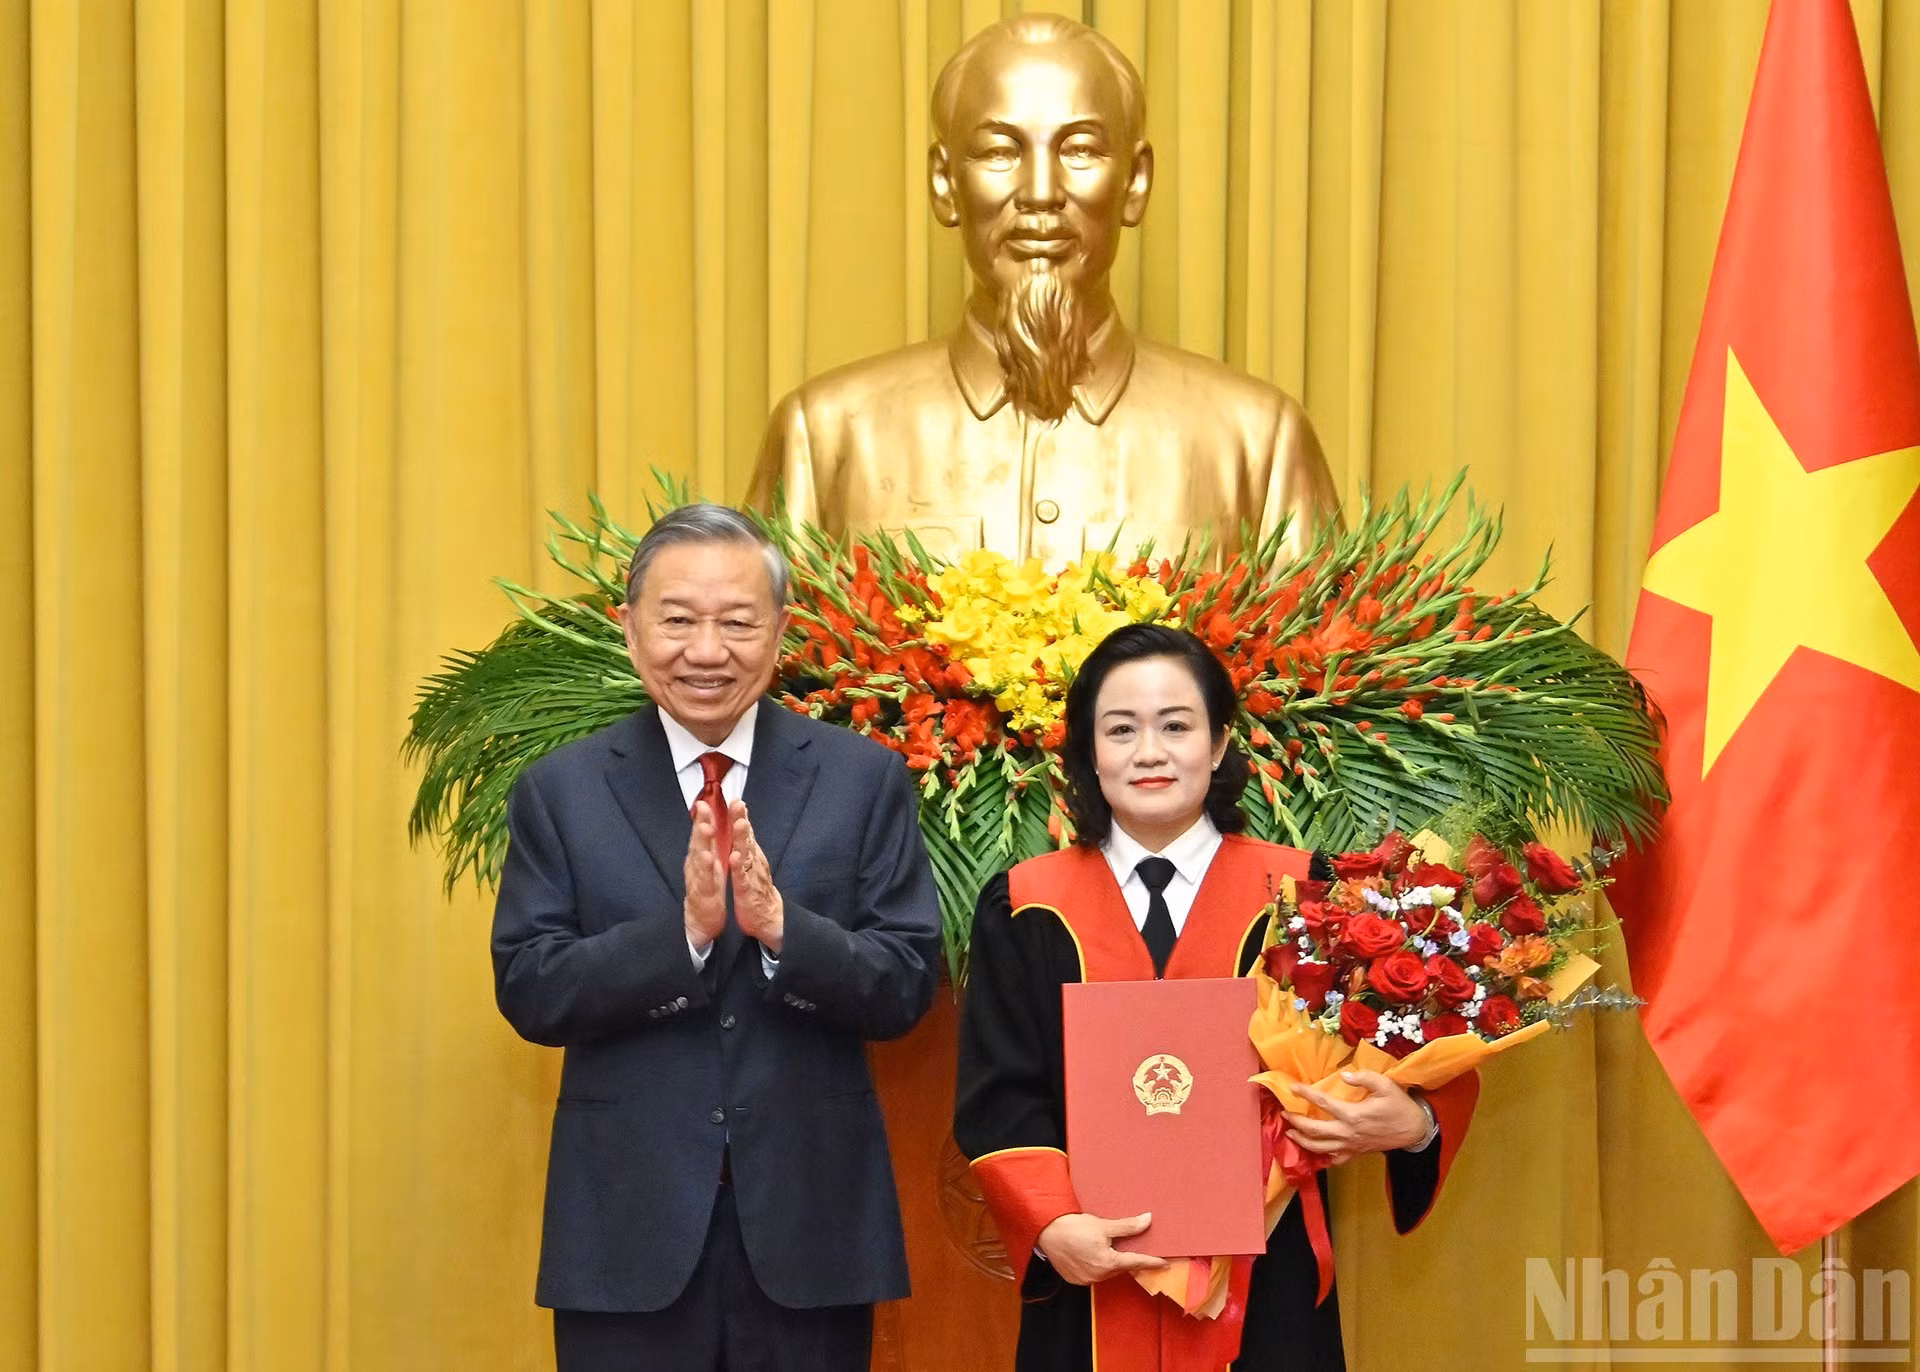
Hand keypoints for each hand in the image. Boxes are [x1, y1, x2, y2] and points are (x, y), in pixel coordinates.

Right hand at [683, 800, 727, 948]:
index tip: (704, 801)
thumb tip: (707, 819)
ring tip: (705, 828)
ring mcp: (698, 879)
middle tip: (703, 809)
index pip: (702, 833)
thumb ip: (708, 841)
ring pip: (699, 859)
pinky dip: (707, 870)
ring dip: (701, 843)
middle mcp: (696, 865)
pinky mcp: (703, 895)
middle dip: (700, 824)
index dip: (702, 817)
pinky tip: (710, 859)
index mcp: (701, 856)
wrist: (701, 918)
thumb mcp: (709, 861)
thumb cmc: (707, 886)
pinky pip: (705, 881)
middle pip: (698, 842)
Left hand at [729, 801, 784, 954]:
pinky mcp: (749, 891)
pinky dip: (739, 868)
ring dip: (742, 839)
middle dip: (742, 820)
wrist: (768, 916)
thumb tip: (741, 823)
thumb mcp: (751, 862)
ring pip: (747, 854)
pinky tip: (735, 858)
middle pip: (747, 838)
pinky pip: (744, 878)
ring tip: (738, 824)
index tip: (735, 798)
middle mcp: (754, 861)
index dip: (741, 815)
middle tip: (738, 804)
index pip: (745, 831)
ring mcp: (752, 876)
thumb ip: (745, 843)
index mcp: (751, 854)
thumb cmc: (757, 887)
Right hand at [1036, 1212, 1167, 1285]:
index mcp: (1108, 1263)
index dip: (1151, 1262)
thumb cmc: (1074, 1227)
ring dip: (1111, 1261)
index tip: (1164, 1263)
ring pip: (1106, 1272)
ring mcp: (1086, 1280)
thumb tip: (1148, 1220)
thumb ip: (1127, 1226)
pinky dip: (1096, 1266)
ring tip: (1107, 1247)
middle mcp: (1098, 1276)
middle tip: (1131, 1247)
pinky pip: (1093, 1274)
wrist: (1046, 1231)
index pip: (1136, 1262)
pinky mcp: (1075, 1280)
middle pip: (1120, 1267)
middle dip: (1127, 1258)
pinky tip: (1092, 1253)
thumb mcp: (1103, 1225)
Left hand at [1284, 1071, 1431, 1166]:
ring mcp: (1351, 1146)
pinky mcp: (1356, 1153)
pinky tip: (1315, 1151)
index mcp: (1353, 1114)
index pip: (1322, 1102)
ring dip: (1303, 1141)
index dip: (1305, 1093)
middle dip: (1297, 1122)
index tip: (1292, 1087)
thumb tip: (1343, 1075)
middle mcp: (1348, 1132)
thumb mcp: (1386, 1085)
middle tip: (1284, 1114)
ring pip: (1320, 1148)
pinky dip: (1322, 1156)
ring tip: (1291, 1133)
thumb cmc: (1399, 1106)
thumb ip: (1364, 1077)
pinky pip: (1335, 1159)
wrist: (1414, 1130)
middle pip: (1315, 1130)